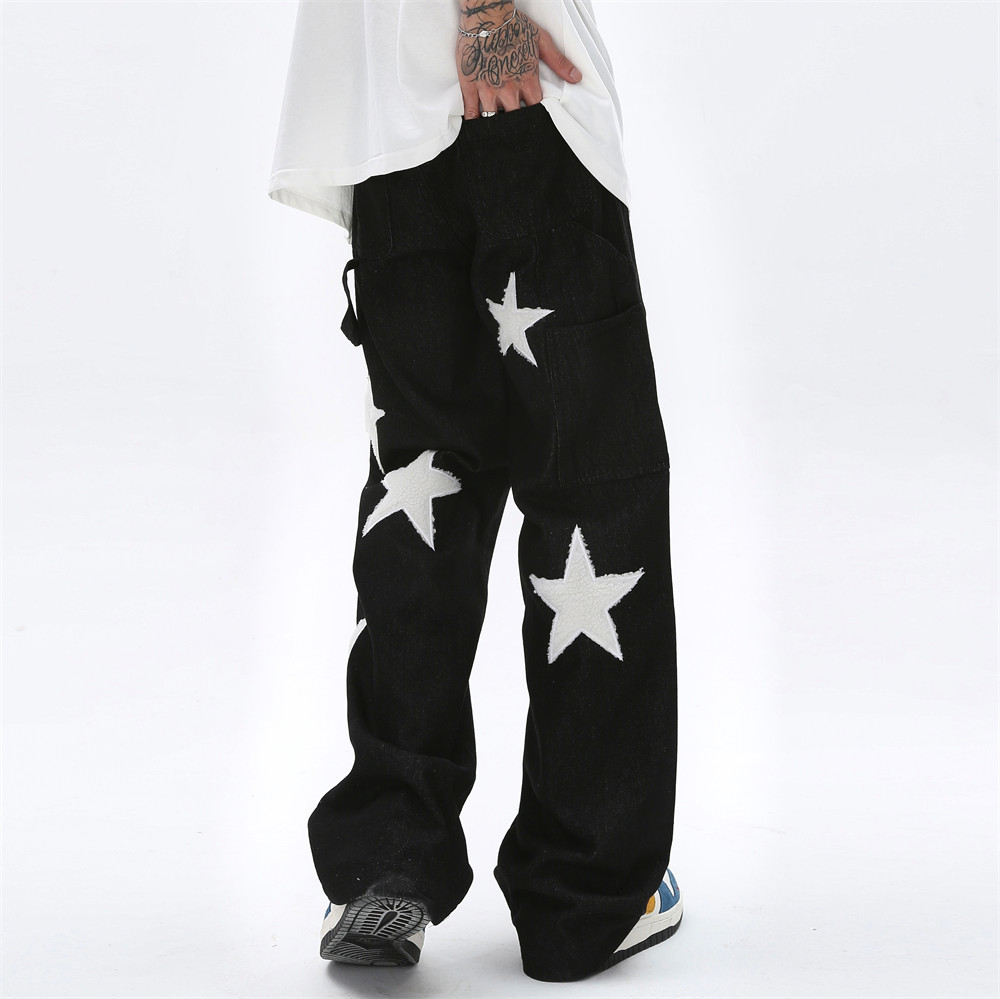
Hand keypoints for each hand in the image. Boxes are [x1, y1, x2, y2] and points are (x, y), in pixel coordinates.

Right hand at [457, 8, 581, 117]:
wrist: (487, 13)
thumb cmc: (513, 25)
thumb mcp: (541, 41)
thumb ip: (559, 62)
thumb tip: (576, 77)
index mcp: (527, 81)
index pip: (535, 109)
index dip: (534, 115)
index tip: (533, 119)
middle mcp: (508, 89)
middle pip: (514, 118)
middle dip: (515, 123)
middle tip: (515, 128)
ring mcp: (488, 88)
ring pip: (492, 118)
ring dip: (495, 125)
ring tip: (496, 130)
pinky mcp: (470, 85)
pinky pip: (470, 111)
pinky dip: (473, 122)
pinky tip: (475, 128)